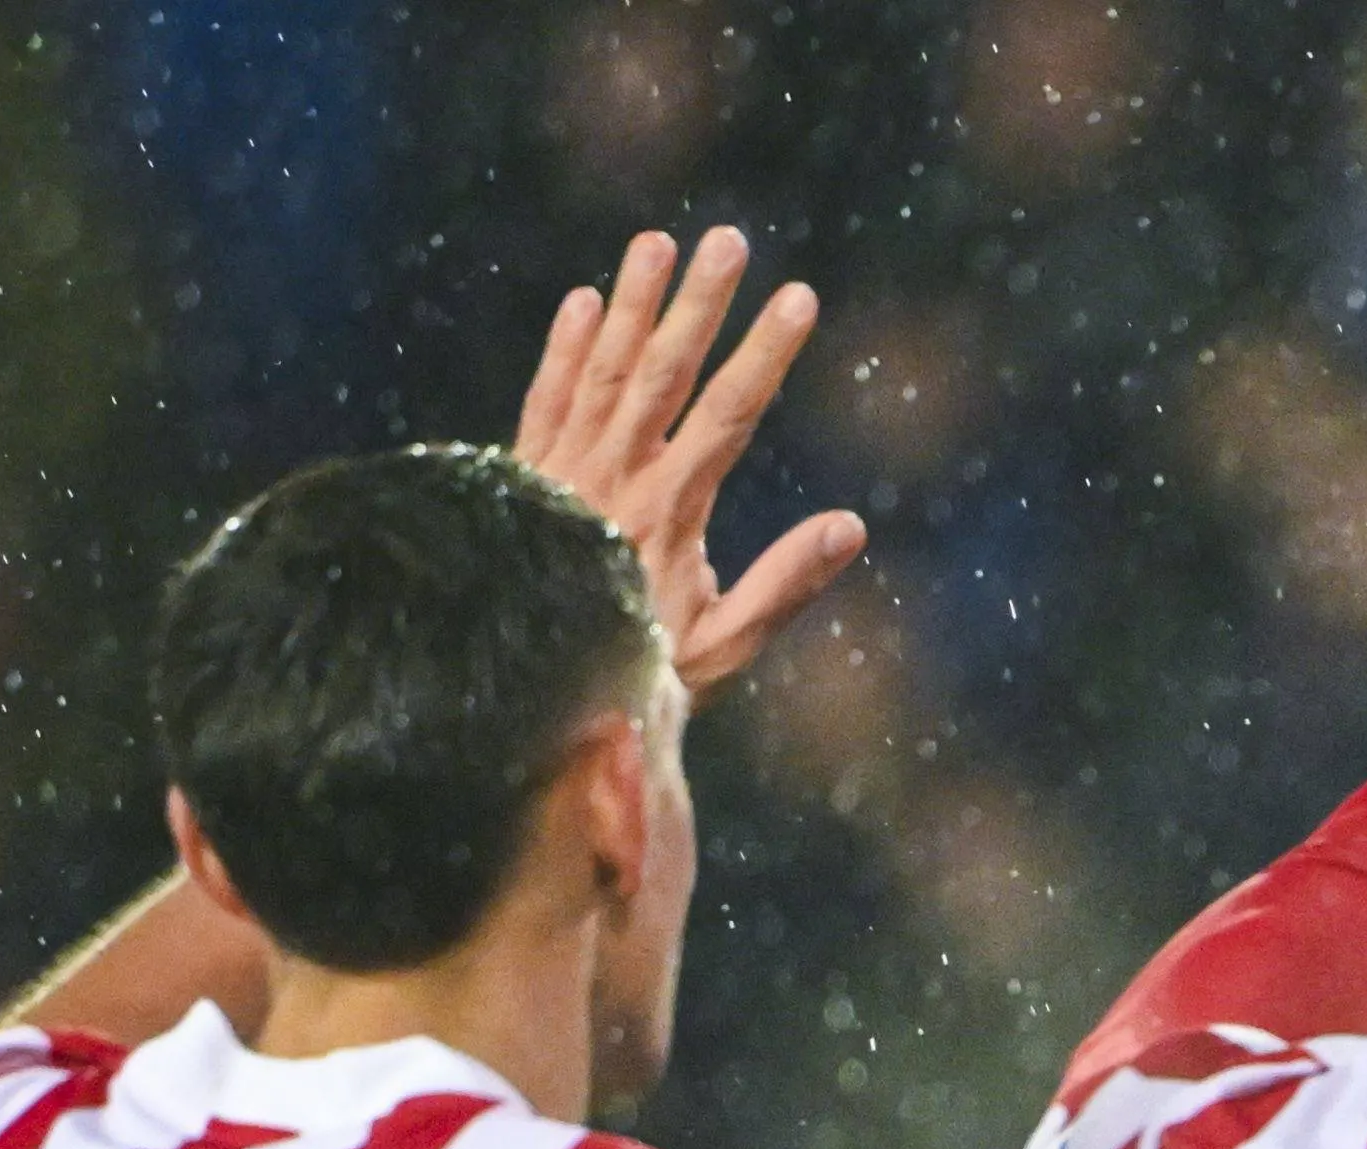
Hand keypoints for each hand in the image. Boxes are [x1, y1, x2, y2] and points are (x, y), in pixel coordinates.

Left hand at [515, 226, 870, 694]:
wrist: (516, 690)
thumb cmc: (634, 674)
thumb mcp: (722, 648)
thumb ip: (783, 586)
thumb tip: (850, 528)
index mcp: (669, 512)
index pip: (728, 413)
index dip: (765, 351)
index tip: (798, 297)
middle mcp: (613, 476)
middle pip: (662, 371)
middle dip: (699, 302)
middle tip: (729, 240)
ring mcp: (562, 469)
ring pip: (602, 370)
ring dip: (630, 303)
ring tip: (656, 242)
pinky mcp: (523, 475)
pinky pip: (545, 398)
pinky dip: (562, 350)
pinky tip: (581, 302)